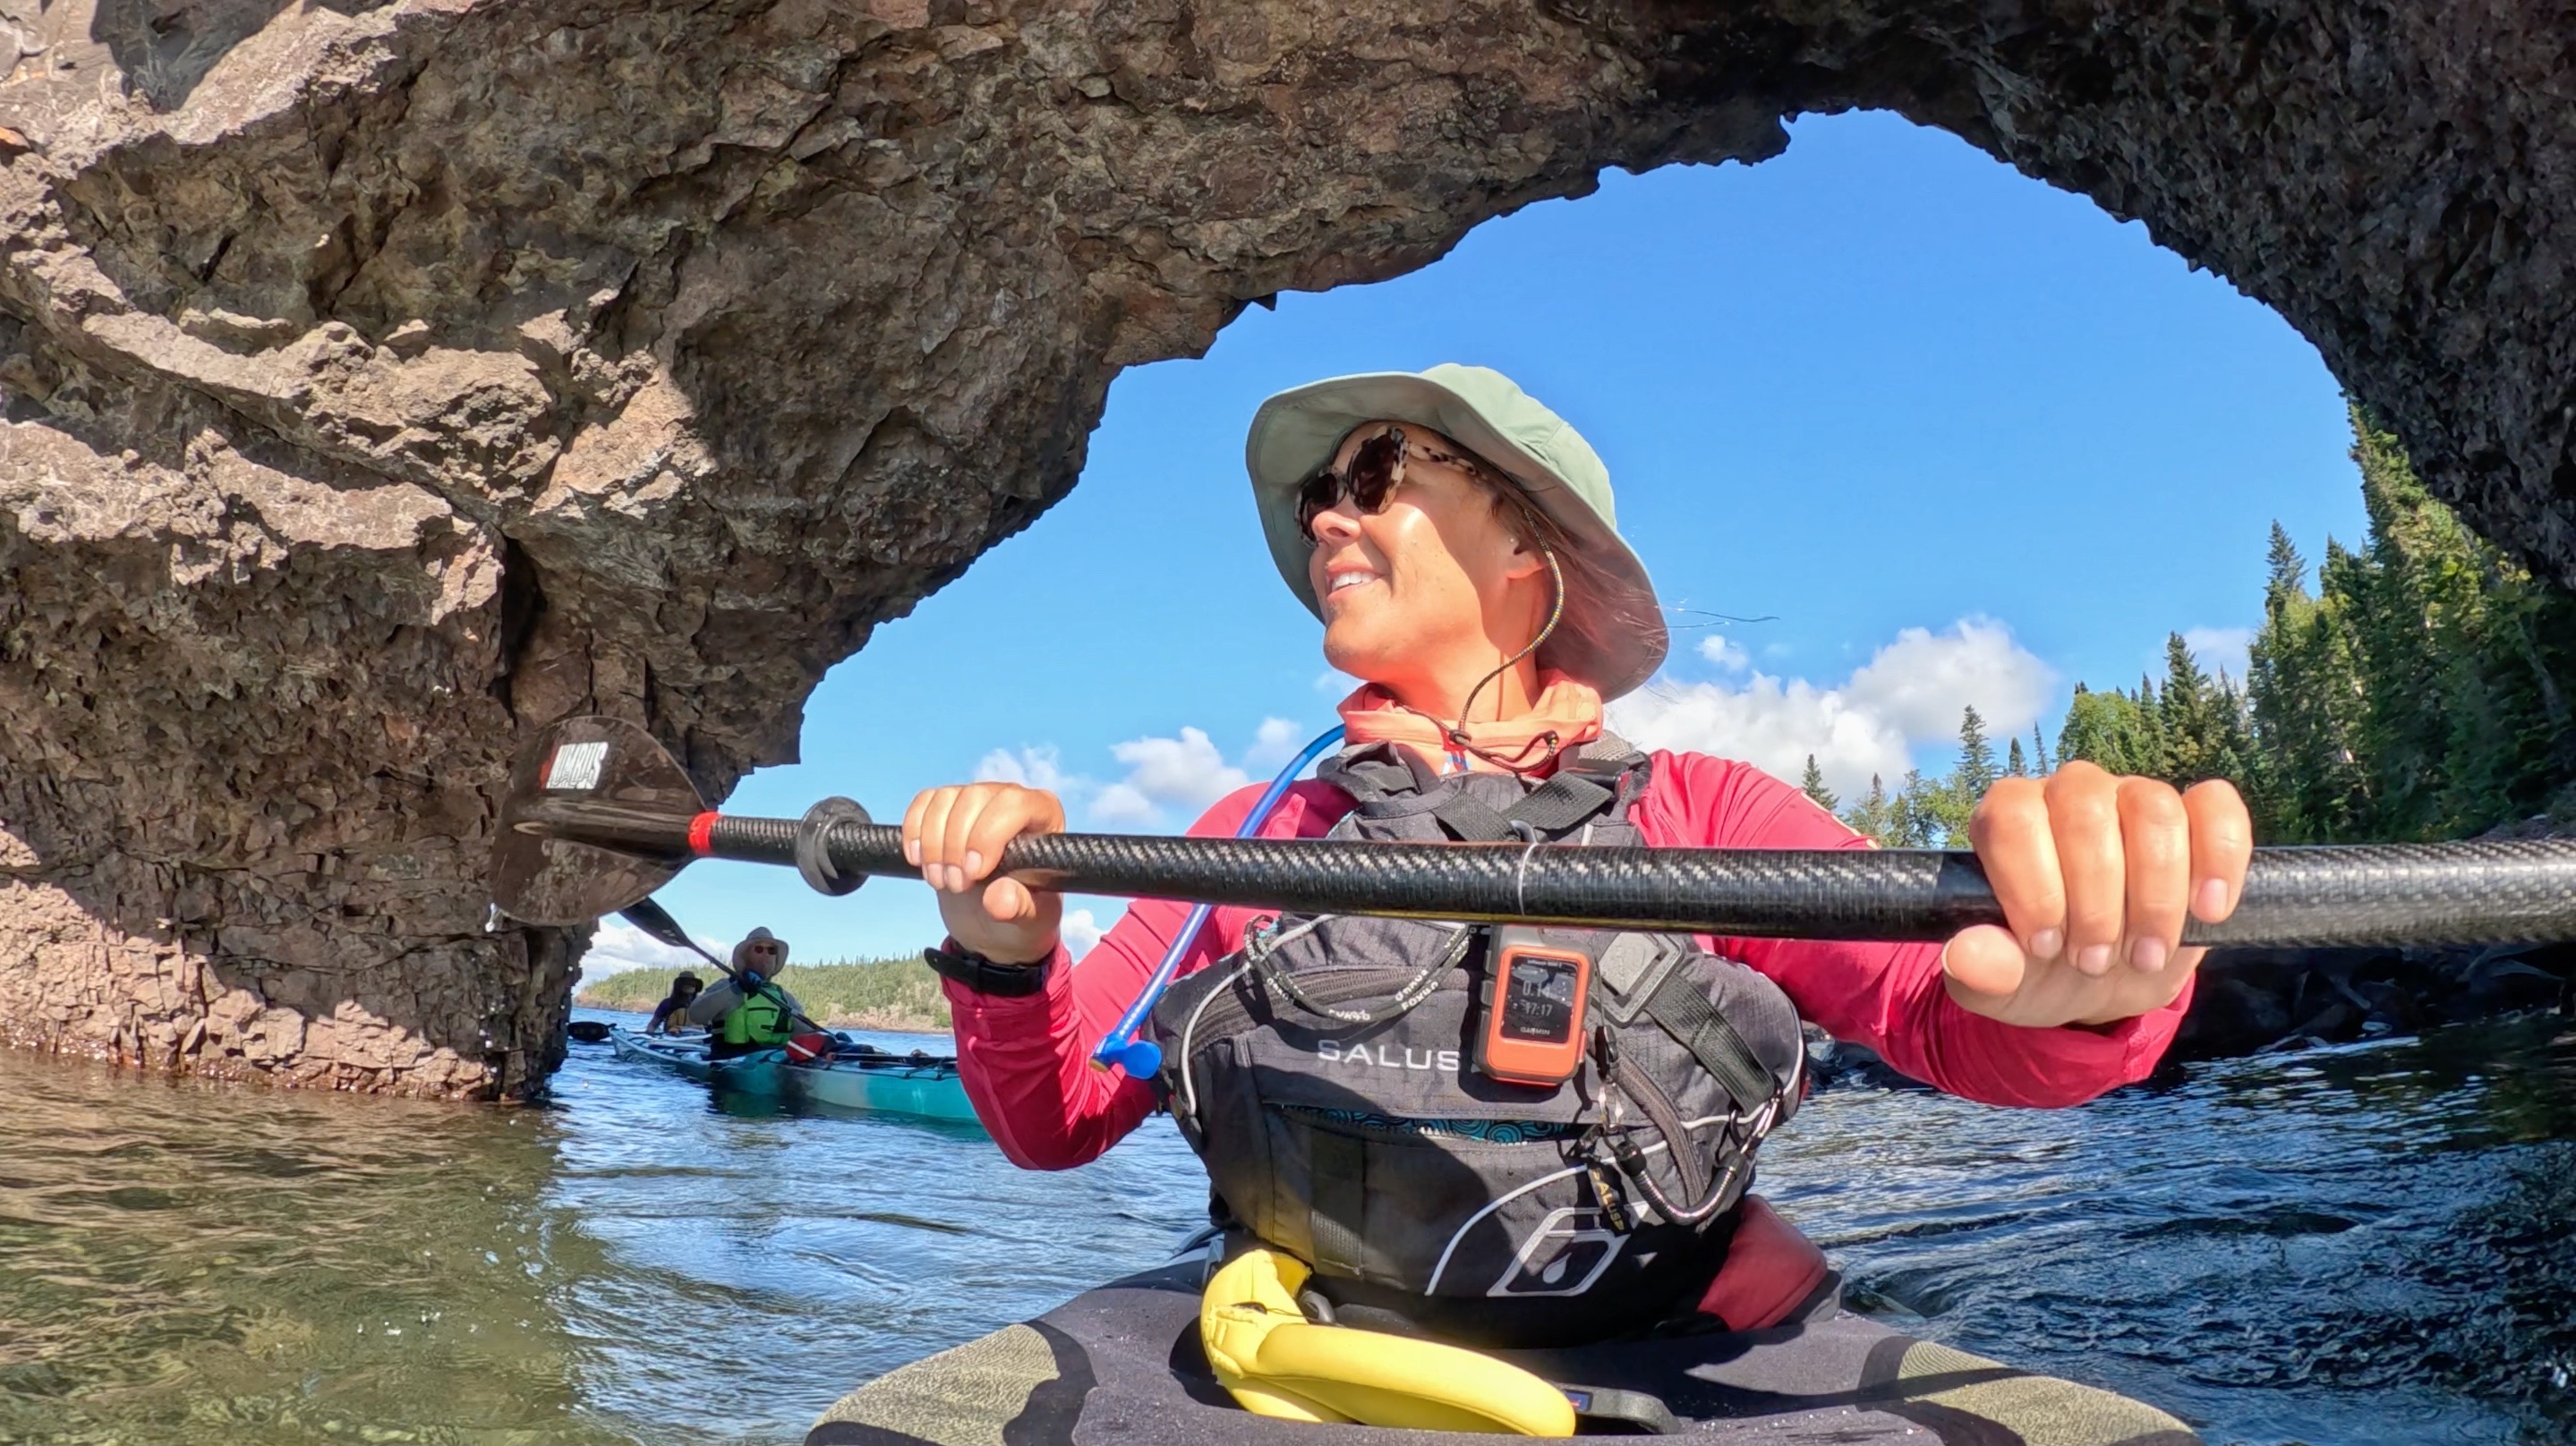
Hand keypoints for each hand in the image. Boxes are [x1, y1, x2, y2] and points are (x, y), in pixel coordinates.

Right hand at [902, 782, 1067, 964]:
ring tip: (942, 881)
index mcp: (1044, 815)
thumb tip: (1000, 898)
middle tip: (957, 886)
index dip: (988, 835)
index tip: (975, 873)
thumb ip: (1020, 908)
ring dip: (932, 845)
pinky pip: (924, 802)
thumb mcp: (1030, 920)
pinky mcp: (947, 806)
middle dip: (955, 847)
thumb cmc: (1022, 912)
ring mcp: (977, 798)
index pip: (1015, 804)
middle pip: (974, 798)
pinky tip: (920, 861)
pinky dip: (914, 832)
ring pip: (945, 800)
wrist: (993, 920)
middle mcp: (1011, 798)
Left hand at [1944, 761, 2252, 1028]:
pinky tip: (2209, 911)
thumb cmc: (2044, 970)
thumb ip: (1981, 971)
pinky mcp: (2195, 815)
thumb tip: (1964, 957)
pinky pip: (2217, 806)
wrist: (2106, 981)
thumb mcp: (2005, 985)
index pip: (2011, 818)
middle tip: (2094, 963)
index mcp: (2009, 818)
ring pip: (2152, 809)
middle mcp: (2068, 793)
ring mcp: (2134, 796)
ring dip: (2154, 894)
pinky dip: (2219, 858)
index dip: (2032, 885)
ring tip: (2145, 955)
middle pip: (2084, 812)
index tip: (2046, 947)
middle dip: (2095, 901)